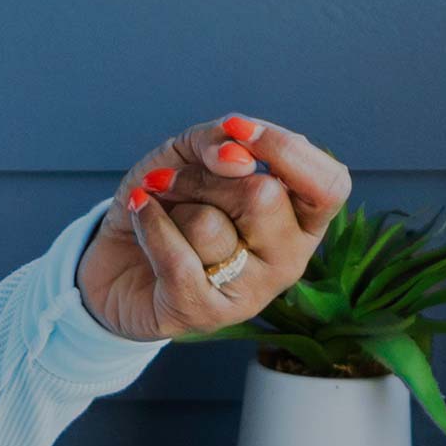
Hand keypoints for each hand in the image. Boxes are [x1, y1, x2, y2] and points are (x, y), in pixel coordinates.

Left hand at [76, 116, 353, 341]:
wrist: (115, 252)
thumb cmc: (171, 200)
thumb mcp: (194, 152)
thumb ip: (221, 140)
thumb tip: (238, 156)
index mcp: (302, 218)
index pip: (330, 185)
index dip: (286, 150)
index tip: (238, 130)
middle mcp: (290, 260)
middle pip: (264, 197)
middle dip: (206, 176)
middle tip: (178, 181)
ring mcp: (251, 294)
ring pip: (212, 227)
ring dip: (173, 204)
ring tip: (164, 213)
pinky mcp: (204, 315)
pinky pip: (176, 257)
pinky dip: (148, 223)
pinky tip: (140, 214)